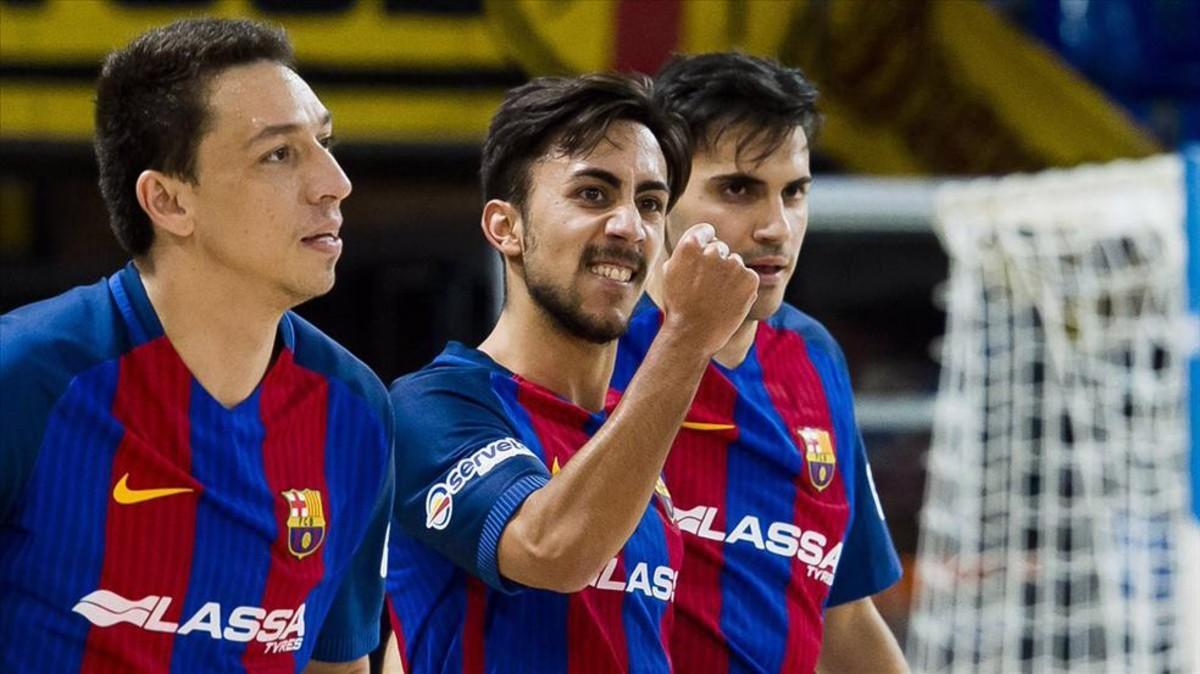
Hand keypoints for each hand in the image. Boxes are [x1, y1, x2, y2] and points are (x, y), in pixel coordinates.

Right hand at [659, 223, 758, 355]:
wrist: (694, 333)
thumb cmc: (678, 305)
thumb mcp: (670, 273)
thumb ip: (685, 253)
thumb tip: (699, 241)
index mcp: (690, 245)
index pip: (705, 231)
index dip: (704, 243)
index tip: (704, 257)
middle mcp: (714, 251)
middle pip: (720, 248)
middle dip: (716, 262)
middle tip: (707, 286)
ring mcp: (734, 264)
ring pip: (735, 263)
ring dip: (729, 275)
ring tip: (717, 297)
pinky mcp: (750, 278)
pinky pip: (748, 276)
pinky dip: (742, 287)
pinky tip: (729, 301)